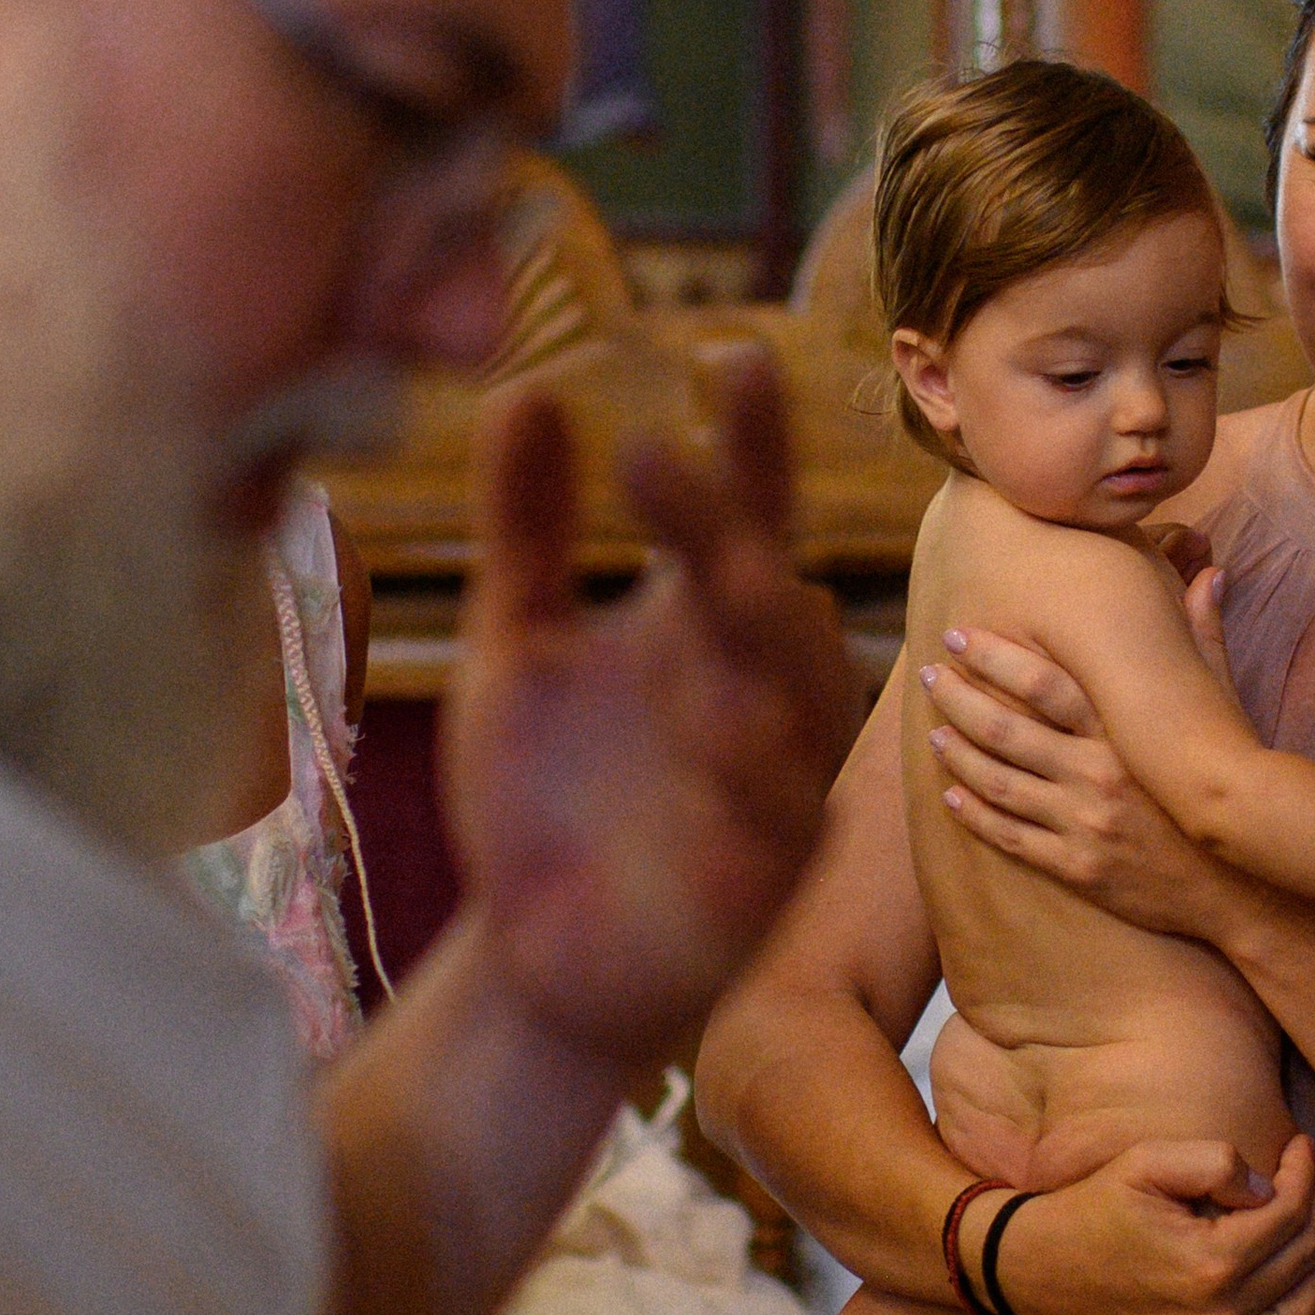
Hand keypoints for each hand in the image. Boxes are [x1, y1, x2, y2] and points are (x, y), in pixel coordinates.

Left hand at [446, 352, 860, 1076]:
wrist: (529, 961)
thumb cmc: (542, 795)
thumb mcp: (511, 646)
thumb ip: (527, 529)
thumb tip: (529, 389)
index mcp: (703, 622)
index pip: (743, 511)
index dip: (748, 439)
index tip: (730, 353)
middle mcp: (755, 685)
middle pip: (767, 586)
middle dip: (731, 527)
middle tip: (666, 463)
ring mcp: (774, 777)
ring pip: (803, 693)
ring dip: (765, 636)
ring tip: (723, 580)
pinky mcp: (767, 872)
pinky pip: (785, 814)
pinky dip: (762, 774)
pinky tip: (722, 732)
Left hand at [920, 625, 1242, 939]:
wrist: (1239, 885)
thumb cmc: (1227, 784)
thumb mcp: (1222, 710)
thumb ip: (1204, 639)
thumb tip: (1210, 574)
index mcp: (1125, 732)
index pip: (1044, 685)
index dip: (995, 657)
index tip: (960, 634)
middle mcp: (1098, 776)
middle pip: (1007, 731)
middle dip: (959, 699)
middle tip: (930, 676)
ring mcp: (1084, 826)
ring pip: (1001, 785)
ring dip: (959, 755)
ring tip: (933, 731)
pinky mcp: (1078, 869)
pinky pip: (1012, 838)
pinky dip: (975, 815)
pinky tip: (952, 796)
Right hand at [990, 1130, 1314, 1314]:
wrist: (1038, 1273)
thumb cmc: (1094, 1209)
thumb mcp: (1146, 1163)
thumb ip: (1216, 1162)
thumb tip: (1268, 1189)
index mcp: (1210, 1262)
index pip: (1289, 1213)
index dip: (1306, 1173)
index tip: (1306, 1145)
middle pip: (1304, 1258)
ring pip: (1304, 1313)